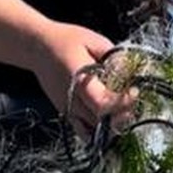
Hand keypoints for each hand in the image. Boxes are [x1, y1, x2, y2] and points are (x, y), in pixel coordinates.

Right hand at [32, 22, 137, 137]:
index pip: (103, 104)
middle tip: (131, 100)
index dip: (123, 102)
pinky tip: (107, 121)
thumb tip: (129, 73)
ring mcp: (67, 109)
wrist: (37, 47)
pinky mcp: (65, 113)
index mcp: (79, 80)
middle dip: (122, 114)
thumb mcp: (94, 40)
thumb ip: (114, 58)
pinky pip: (84, 132)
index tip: (134, 90)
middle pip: (101, 122)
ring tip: (122, 109)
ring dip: (112, 123)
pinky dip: (97, 132)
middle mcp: (72, 99)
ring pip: (94, 131)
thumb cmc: (64, 41)